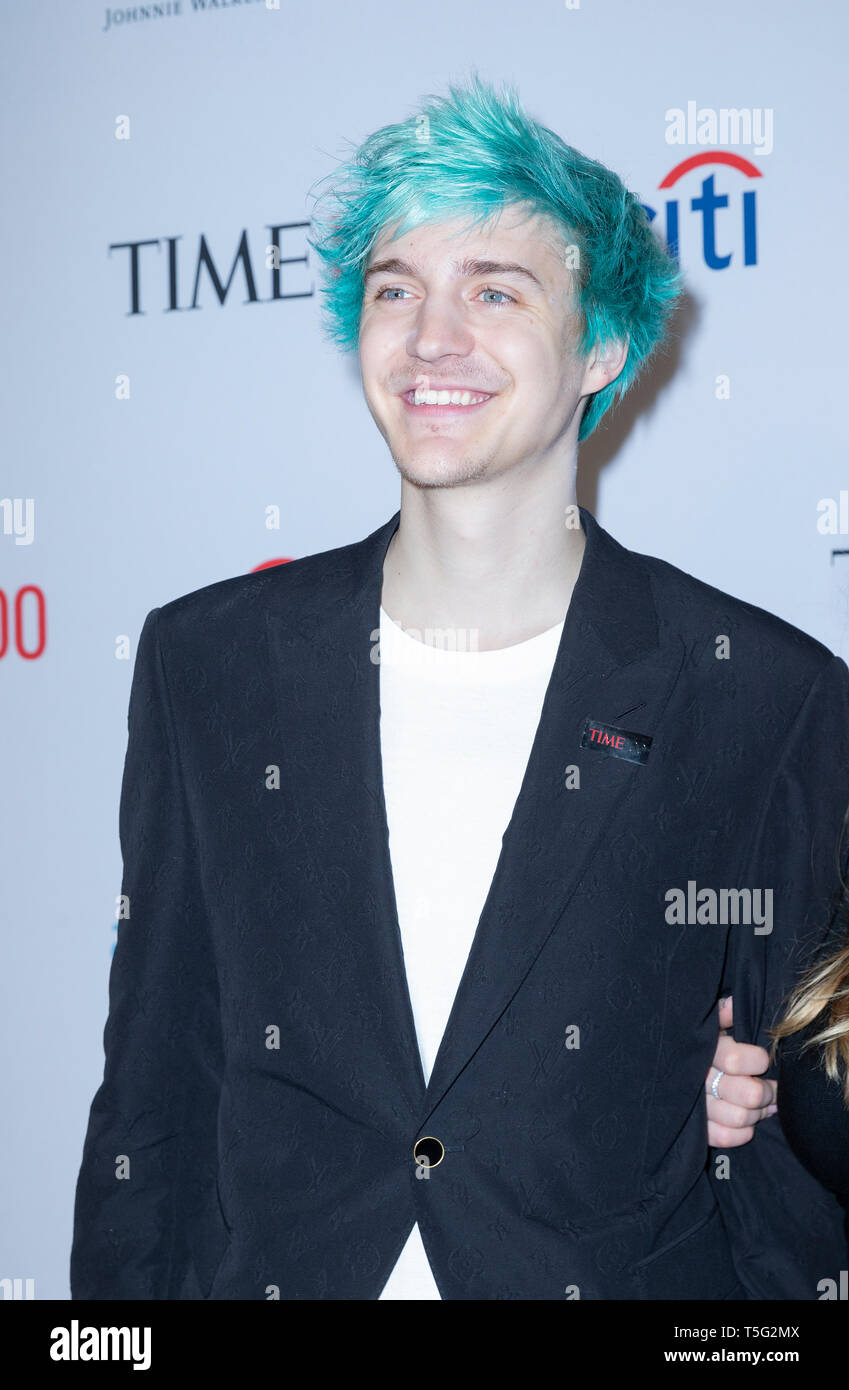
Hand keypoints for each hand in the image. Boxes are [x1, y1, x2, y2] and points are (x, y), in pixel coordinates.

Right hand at [706, 995, 777, 1146]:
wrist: (663, 1069)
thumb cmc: (695, 1041)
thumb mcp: (705, 1022)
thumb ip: (720, 1013)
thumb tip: (733, 1004)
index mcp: (703, 1050)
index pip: (737, 1060)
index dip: (758, 1061)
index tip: (762, 1060)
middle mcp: (698, 1079)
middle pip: (748, 1094)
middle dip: (766, 1091)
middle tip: (768, 1087)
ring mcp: (696, 1106)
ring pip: (740, 1117)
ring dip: (757, 1113)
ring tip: (762, 1104)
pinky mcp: (696, 1129)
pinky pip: (724, 1137)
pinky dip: (741, 1133)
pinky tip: (745, 1123)